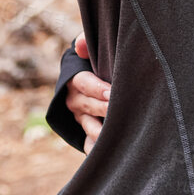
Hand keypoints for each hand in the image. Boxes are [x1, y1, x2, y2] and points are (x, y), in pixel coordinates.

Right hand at [68, 34, 109, 151]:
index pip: (83, 83)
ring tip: (114, 133)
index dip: (96, 88)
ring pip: (88, 125)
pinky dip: (94, 147)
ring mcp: (80, 117)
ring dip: (100, 130)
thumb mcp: (92, 50)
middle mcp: (74, 99)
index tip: (111, 92)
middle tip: (119, 110)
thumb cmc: (97, 62)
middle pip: (88, 105)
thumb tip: (80, 44)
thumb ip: (87, 43)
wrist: (95, 80)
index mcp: (75, 79)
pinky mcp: (87, 130)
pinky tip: (104, 151)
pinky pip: (89, 141)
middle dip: (103, 108)